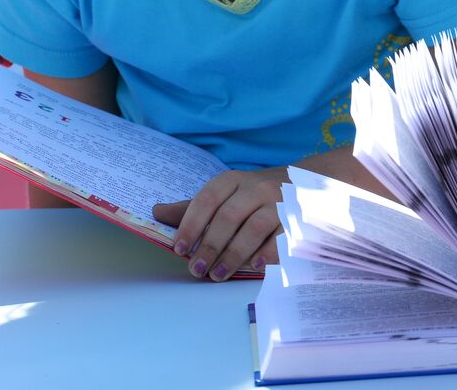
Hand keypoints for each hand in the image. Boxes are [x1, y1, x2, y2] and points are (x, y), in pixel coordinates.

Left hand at [154, 166, 286, 281]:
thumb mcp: (223, 195)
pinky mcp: (297, 218)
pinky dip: (268, 252)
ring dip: (234, 254)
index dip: (191, 224)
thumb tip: (156, 212)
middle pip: (229, 216)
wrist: (300, 184)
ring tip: (218, 275)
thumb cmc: (251, 196)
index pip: (207, 199)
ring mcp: (279, 202)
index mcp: (232, 180)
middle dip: (210, 246)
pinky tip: (255, 266)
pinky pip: (282, 236)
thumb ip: (193, 208)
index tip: (179, 249)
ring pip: (255, 227)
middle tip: (197, 270)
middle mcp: (256, 188)